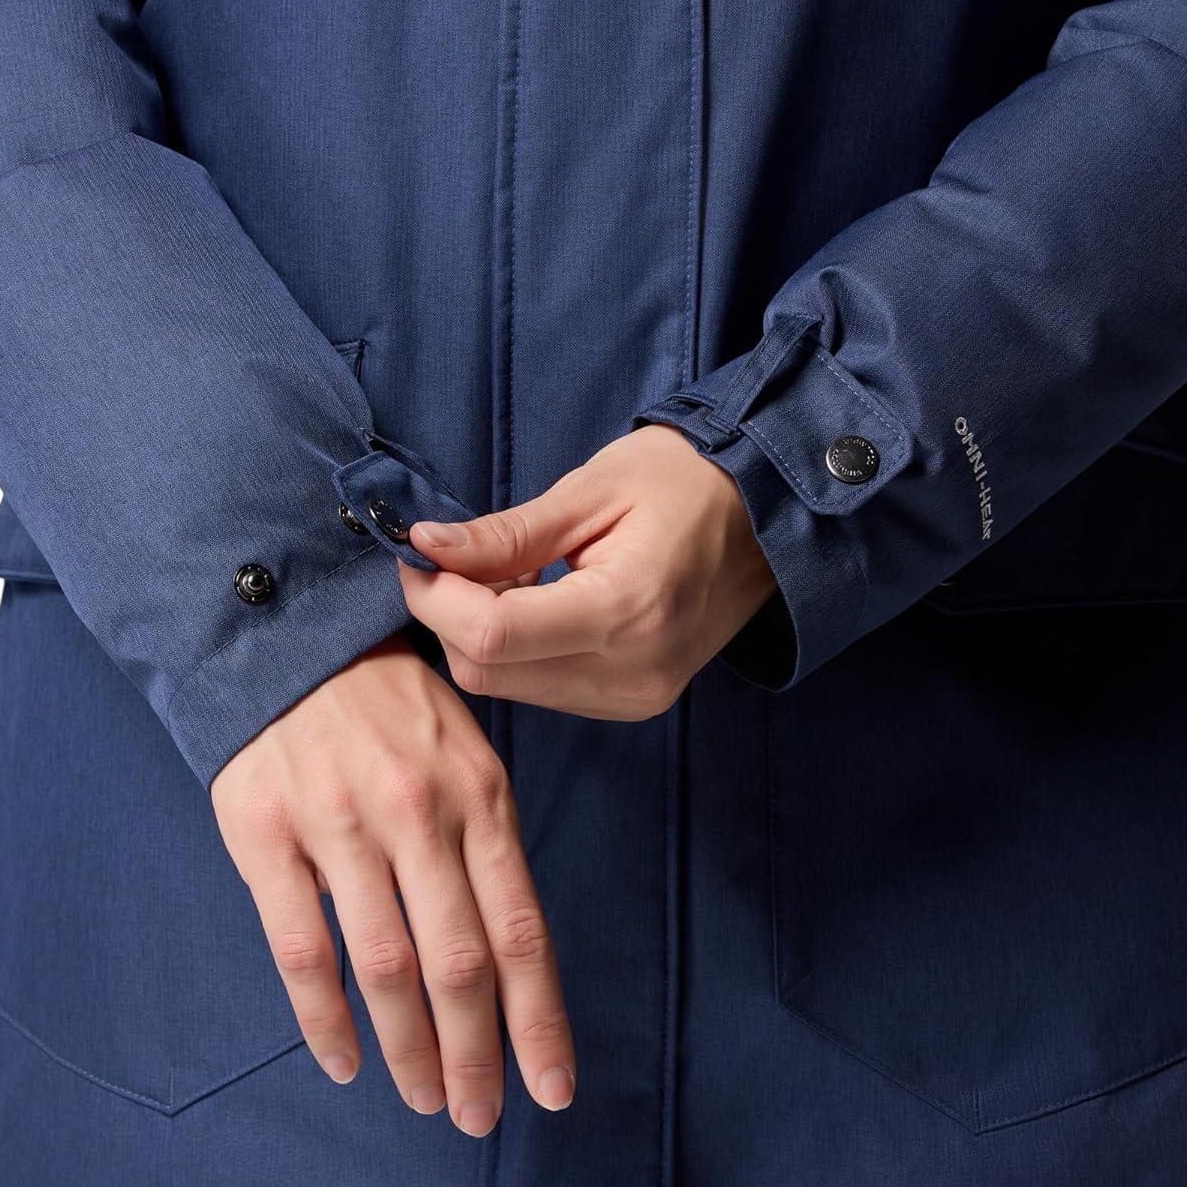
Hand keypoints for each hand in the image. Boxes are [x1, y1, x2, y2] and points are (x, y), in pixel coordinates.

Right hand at [210, 636, 573, 1132]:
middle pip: (460, 962)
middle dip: (477, 1054)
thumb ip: (484, 848)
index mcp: (479, 797)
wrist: (286, 640)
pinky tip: (345, 1062)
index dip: (539, 1019)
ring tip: (427, 1099)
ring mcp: (340, 825)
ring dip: (409, 1049)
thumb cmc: (390, 711)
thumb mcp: (464, 756)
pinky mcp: (267, 835)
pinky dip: (325, 1018)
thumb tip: (508, 960)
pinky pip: (300, 949)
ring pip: (385, 966)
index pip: (522, 930)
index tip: (552, 1088)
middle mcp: (417, 813)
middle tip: (480, 1116)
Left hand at [399, 425, 775, 718]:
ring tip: (520, 572)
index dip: (434, 596)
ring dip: (483, 633)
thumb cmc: (685, 482)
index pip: (492, 635)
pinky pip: (541, 689)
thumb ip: (503, 534)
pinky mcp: (635, 703)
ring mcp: (637, 697)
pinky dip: (517, 649)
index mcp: (628, 608)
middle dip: (451, 614)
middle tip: (466, 554)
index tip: (417, 551)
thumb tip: (423, 546)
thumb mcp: (590, 490)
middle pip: (488, 671)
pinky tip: (543, 601)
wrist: (768, 516)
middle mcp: (633, 671)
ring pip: (506, 686)